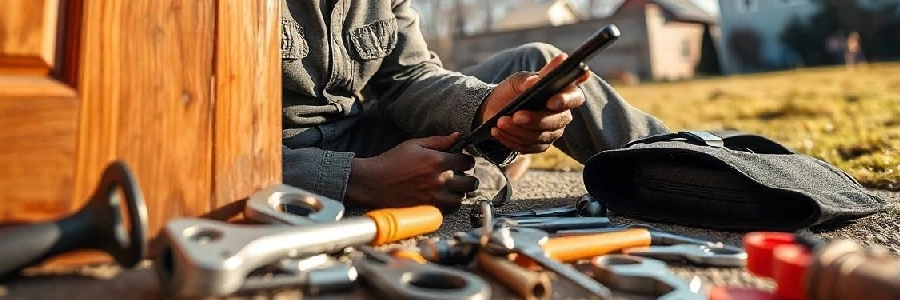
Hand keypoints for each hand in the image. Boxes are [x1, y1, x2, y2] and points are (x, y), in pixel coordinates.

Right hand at [345, 132, 477, 208]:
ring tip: (453, 186)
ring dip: (460, 191)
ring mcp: (435, 197)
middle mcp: (439, 181)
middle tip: (462, 174)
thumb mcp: (414, 144)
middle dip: (469, 177)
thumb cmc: (392, 161)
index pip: (467, 161)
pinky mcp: (429, 208)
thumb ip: (438, 141)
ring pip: (462, 197)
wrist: (373, 182)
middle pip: (471, 182)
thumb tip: (457, 136)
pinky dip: (450, 202)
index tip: (462, 160)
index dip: (467, 159)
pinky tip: (443, 195)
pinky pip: (449, 208)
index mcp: (437, 162)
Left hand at [478, 53, 590, 152]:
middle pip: (558, 120)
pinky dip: (511, 139)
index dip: (566, 99)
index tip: (551, 100)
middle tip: (516, 116)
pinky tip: (497, 131)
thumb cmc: (511, 92)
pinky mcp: (540, 145)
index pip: (575, 96)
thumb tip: (535, 81)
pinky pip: (529, 147)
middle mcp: (562, 114)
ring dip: (518, 130)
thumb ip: (529, 78)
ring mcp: (552, 131)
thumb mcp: (517, 81)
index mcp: (562, 93)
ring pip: (541, 136)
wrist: (493, 110)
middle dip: (536, 119)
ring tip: (500, 122)